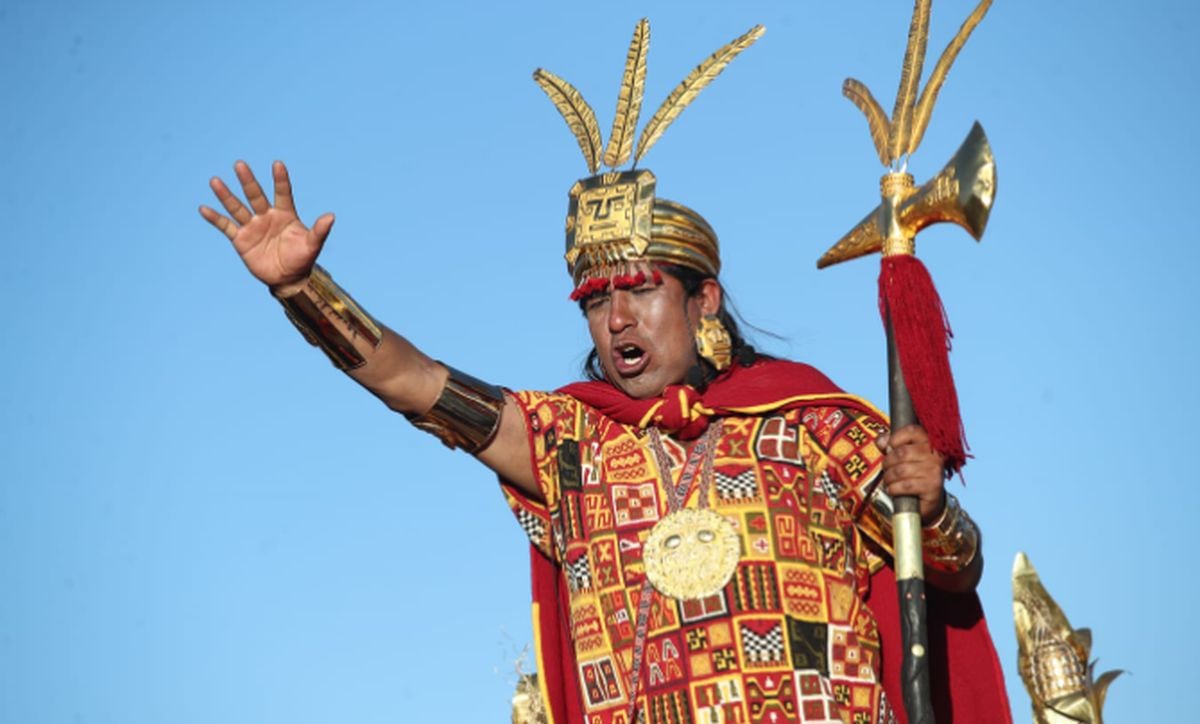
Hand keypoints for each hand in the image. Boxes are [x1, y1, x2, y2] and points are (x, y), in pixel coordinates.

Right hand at [199, 160, 332, 293]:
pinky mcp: (241, 239)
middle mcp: (267, 216)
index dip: (280, 180)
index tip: (277, 164)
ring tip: (215, 181)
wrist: (288, 279)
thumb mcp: (312, 245)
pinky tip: (204, 208)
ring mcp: (253, 226)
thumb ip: (320, 231)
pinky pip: (226, 226)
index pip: (282, 193)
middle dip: (248, 181)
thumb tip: (331, 216)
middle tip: (240, 165)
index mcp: (286, 214)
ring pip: (237, 207)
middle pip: (256, 195)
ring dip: (226, 195)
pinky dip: (215, 218)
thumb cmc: (302, 260)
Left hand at [875, 424, 946, 523]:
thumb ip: (891, 445)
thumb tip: (881, 441)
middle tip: (886, 469)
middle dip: (888, 462)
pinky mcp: (932, 487)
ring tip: (888, 480)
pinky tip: (893, 490)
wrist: (929, 499)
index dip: (896, 437)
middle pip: (902, 453)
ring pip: (901, 470)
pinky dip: (893, 488)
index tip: (889, 447)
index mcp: (929, 442)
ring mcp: (934, 471)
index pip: (912, 431)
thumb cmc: (914, 473)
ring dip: (889, 477)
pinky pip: (905, 485)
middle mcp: (935, 455)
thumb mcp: (904, 456)